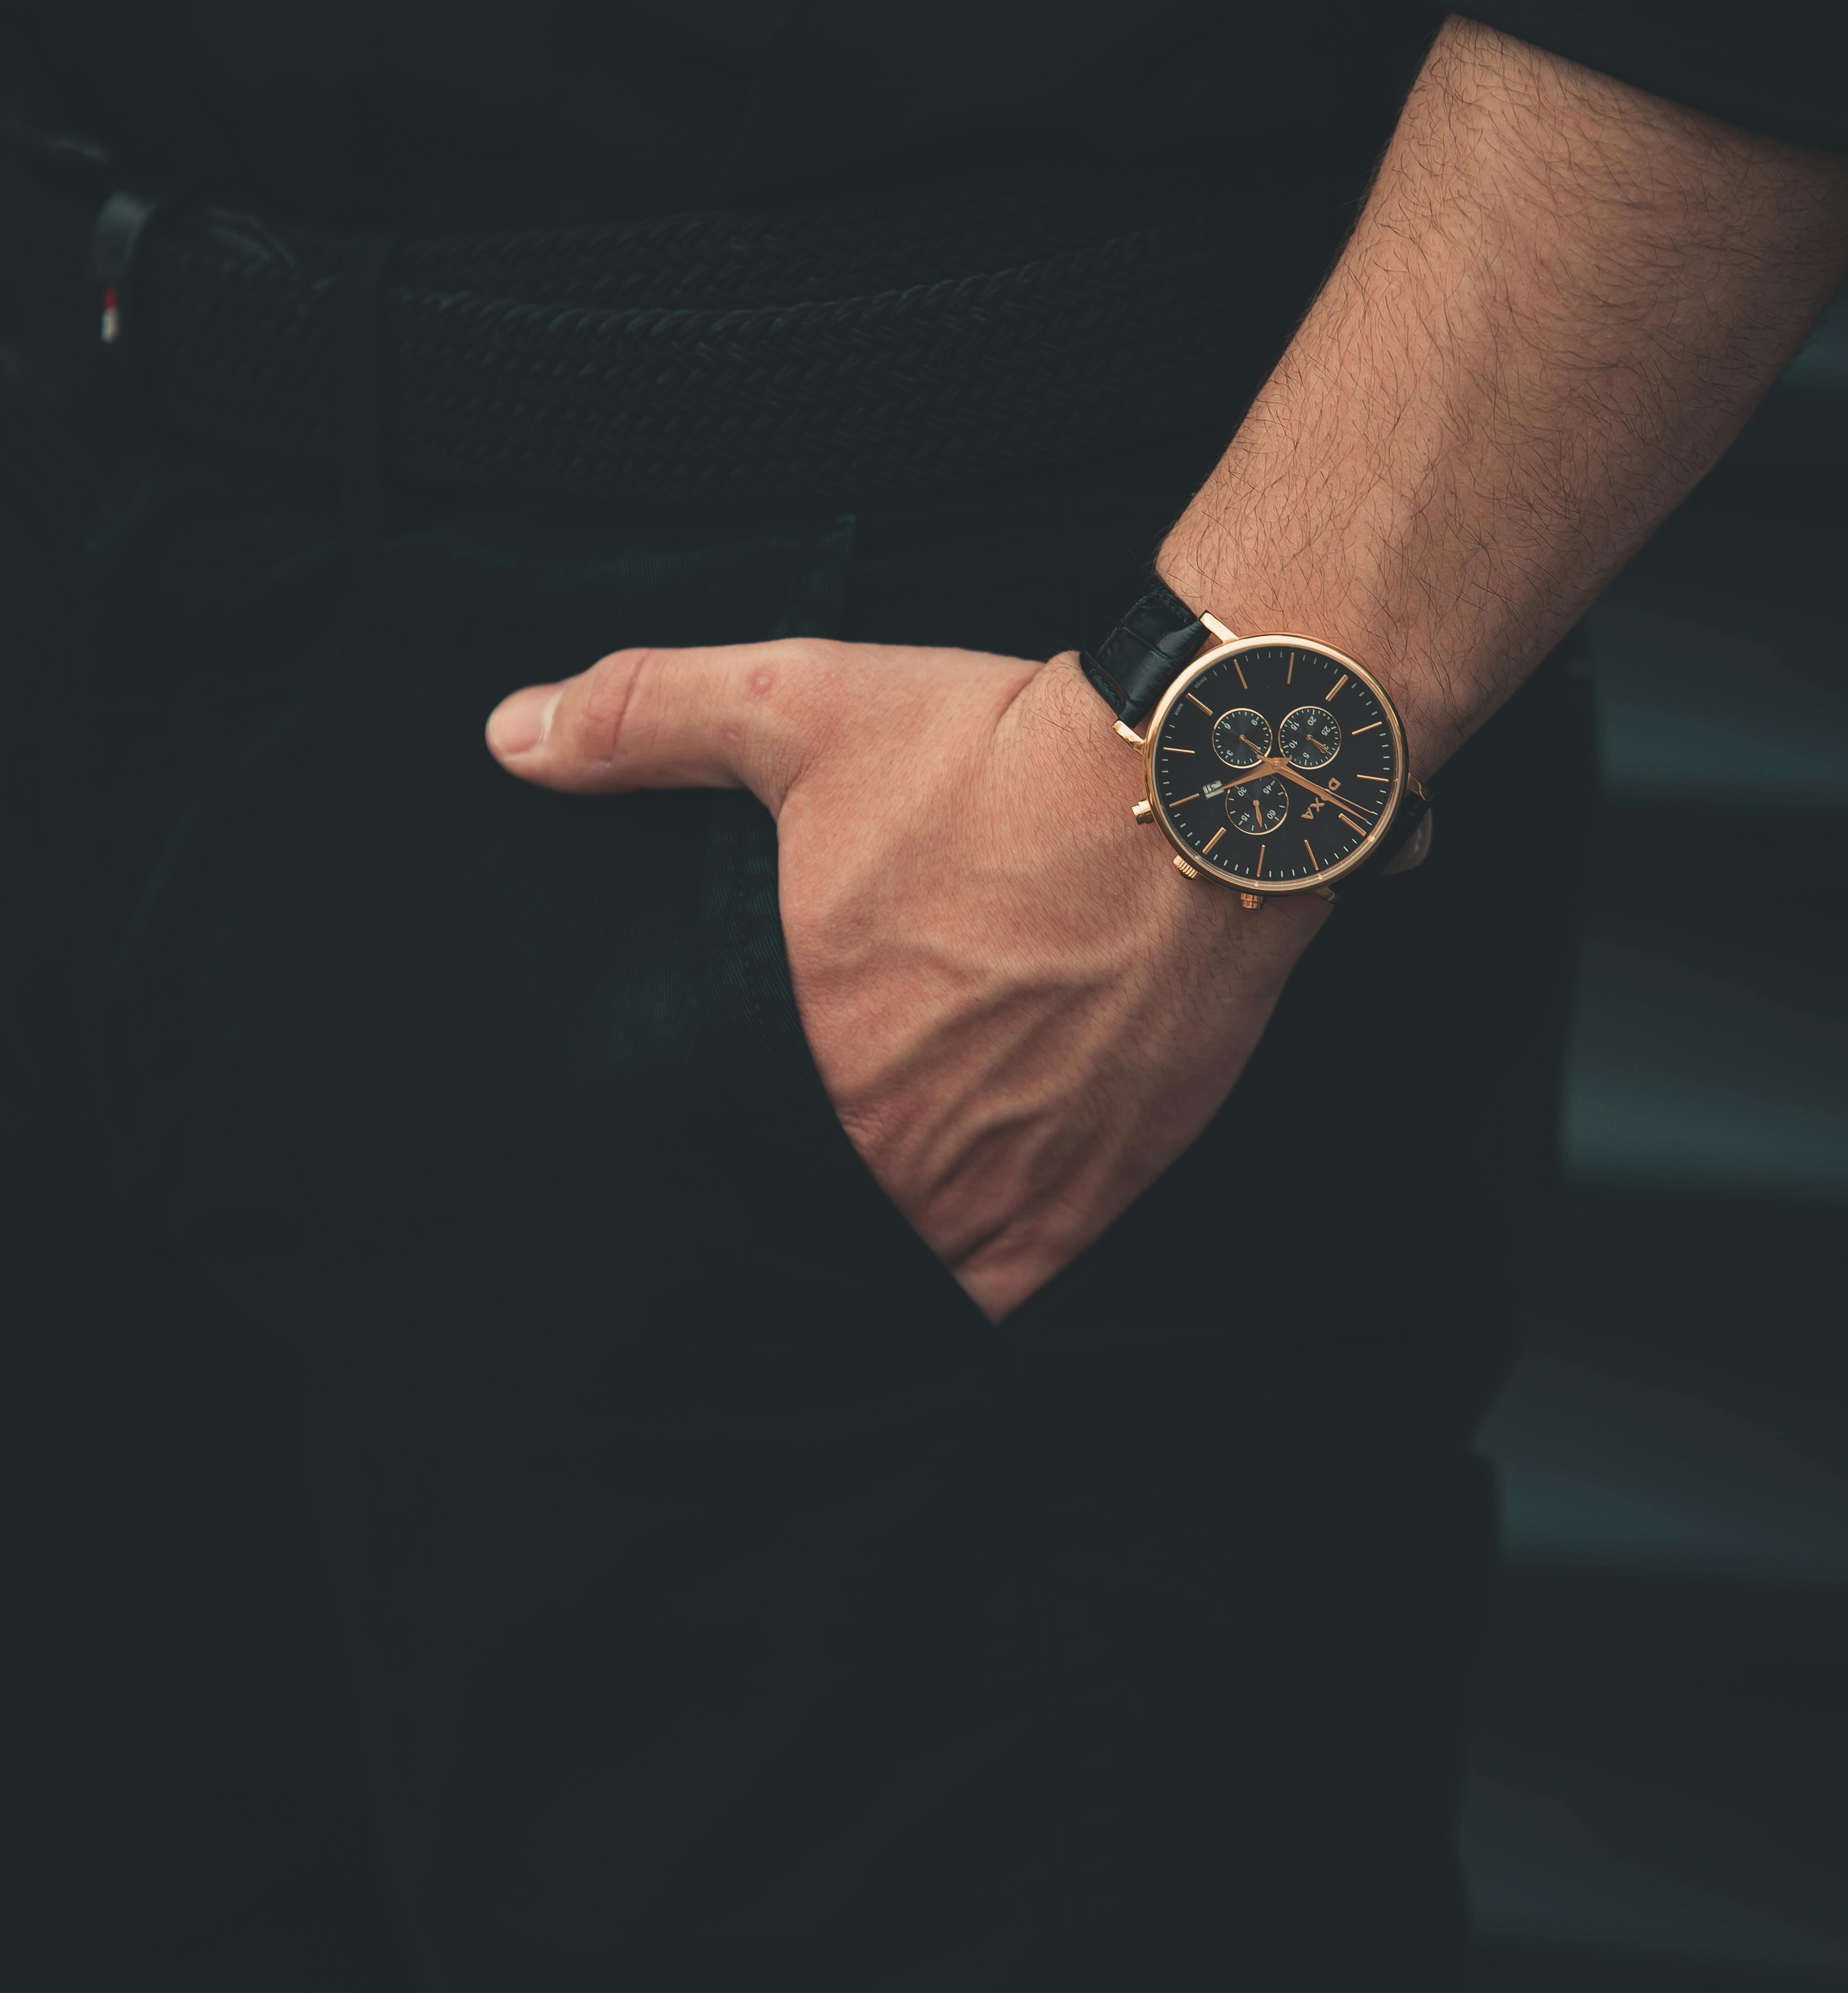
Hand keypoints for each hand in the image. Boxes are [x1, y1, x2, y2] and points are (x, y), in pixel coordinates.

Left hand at [485, 641, 1332, 1319]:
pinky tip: (956, 1234)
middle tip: (796, 1151)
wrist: (1195, 792)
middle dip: (794, 1184)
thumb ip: (644, 718)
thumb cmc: (995, 753)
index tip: (711, 1122)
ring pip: (901, 1258)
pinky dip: (973, 1272)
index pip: (711, 1143)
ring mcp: (995, 1180)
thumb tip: (506, 736)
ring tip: (870, 1197)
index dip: (707, 1138)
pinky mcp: (1092, 1194)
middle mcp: (886, 1135)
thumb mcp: (799, 705)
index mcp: (797, 1039)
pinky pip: (1002, 1287)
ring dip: (880, 1234)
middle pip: (807, 1205)